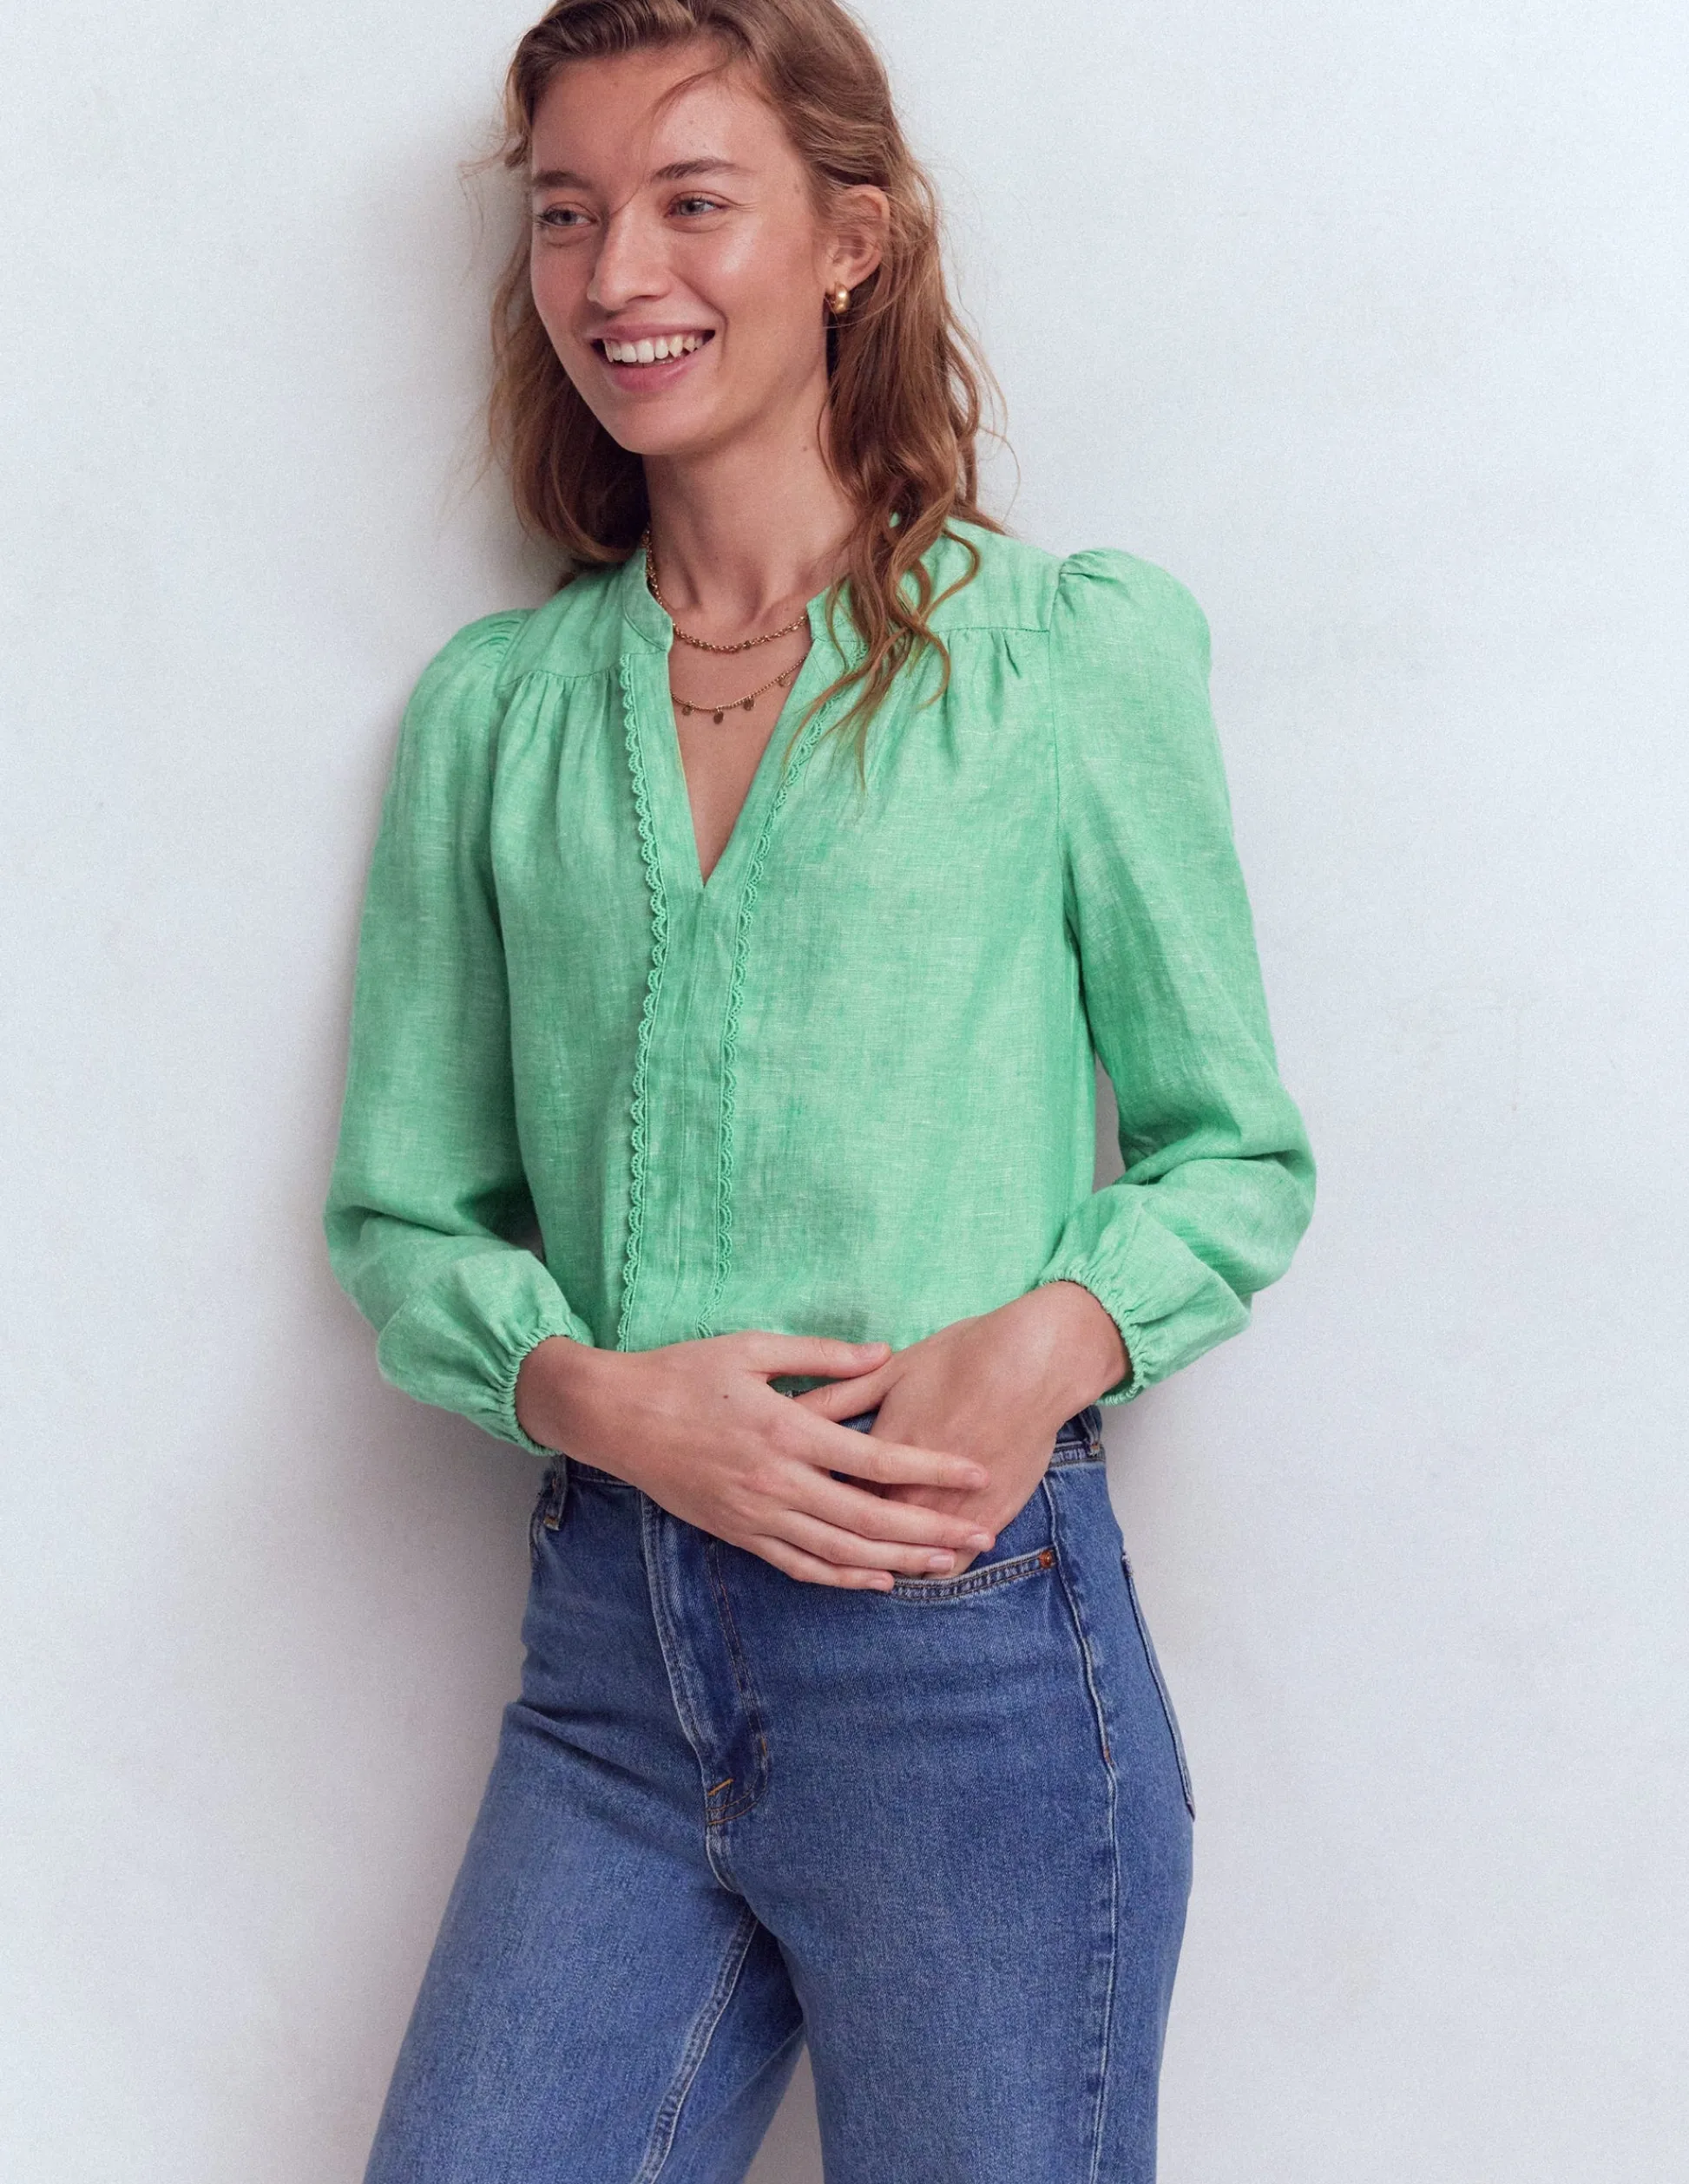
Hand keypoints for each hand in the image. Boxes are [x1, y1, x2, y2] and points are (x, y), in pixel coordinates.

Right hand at [514, 1331, 1000, 1589]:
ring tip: (946, 1564)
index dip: (931, 1467)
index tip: (977, 1473)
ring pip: (841, 1552)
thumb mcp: (752, 1347)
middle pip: (869, 1518)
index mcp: (787, 1429)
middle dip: (931, 1529)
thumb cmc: (684, 1372)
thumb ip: (821, 1355)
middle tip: (980, 1535)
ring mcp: (757, 1514)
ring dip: (899, 1561)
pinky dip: (844, 1578)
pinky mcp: (739, 1533)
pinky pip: (800, 1566)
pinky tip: (880, 1580)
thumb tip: (883, 1354)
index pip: (876, 1456)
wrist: (615, 1416)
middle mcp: (777, 1481)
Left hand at [793, 1284, 1127, 1575]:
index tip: (803, 1506)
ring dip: (887, 1565)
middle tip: (825, 1541)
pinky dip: (935, 1569)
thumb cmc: (961, 1357)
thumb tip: (791, 1409)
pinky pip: (951, 1567)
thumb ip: (839, 1395)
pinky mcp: (987, 1521)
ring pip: (904, 1560)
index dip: (814, 1504)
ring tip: (872, 1564)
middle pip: (861, 1537)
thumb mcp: (892, 1371)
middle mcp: (906, 1493)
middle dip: (840, 1543)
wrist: (1032, 1364)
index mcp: (874, 1455)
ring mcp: (948, 1513)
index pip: (830, 1497)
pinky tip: (925, 1565)